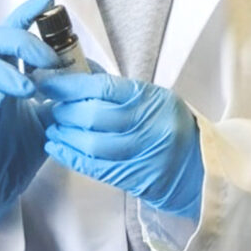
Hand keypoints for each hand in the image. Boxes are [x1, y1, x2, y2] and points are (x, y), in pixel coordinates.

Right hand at [0, 0, 62, 241]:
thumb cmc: (15, 155)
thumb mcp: (49, 122)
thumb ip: (62, 97)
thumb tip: (90, 75)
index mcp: (6, 76)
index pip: (12, 35)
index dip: (26, 15)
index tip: (48, 2)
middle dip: (20, 40)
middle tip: (47, 57)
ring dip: (5, 69)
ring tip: (29, 86)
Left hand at [40, 74, 202, 220]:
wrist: (199, 166)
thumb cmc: (171, 126)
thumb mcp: (153, 97)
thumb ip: (118, 88)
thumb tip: (79, 73)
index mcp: (151, 99)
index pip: (103, 87)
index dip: (71, 85)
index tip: (50, 83)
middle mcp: (146, 125)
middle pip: (93, 116)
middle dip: (65, 110)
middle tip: (51, 105)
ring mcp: (140, 153)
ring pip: (91, 143)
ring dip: (65, 134)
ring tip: (53, 126)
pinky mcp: (132, 177)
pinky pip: (94, 167)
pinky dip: (70, 156)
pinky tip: (56, 147)